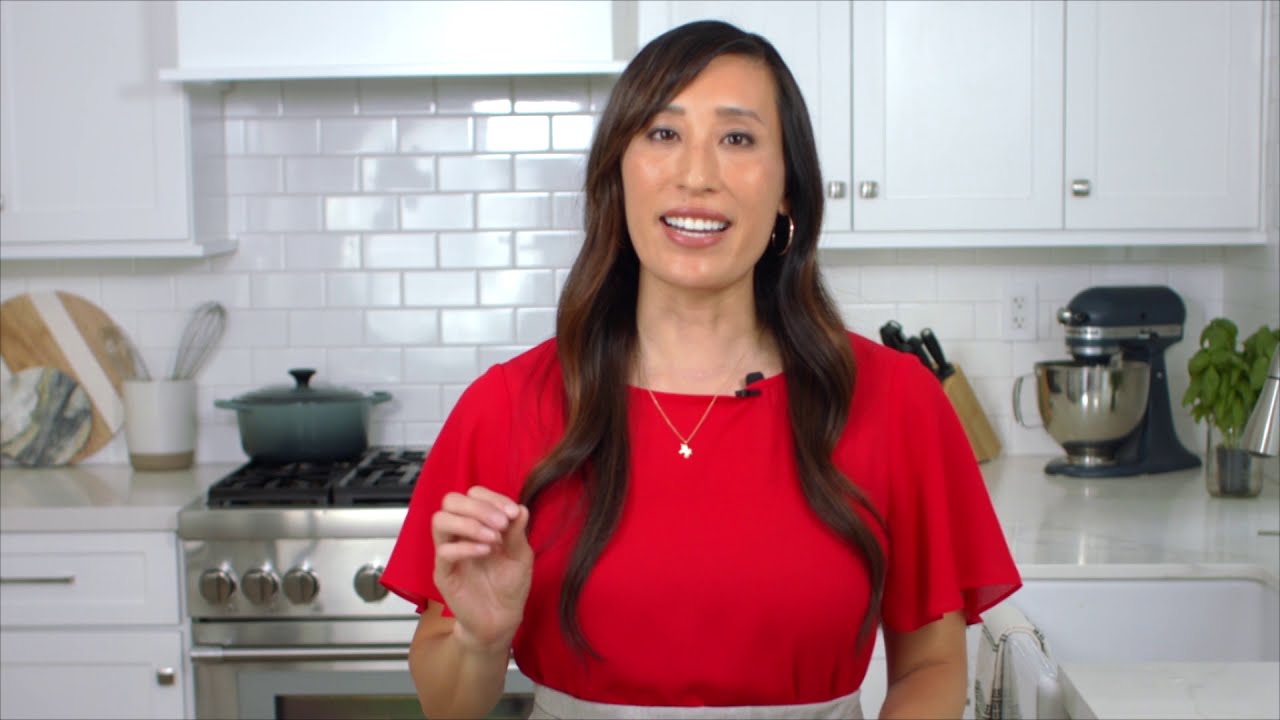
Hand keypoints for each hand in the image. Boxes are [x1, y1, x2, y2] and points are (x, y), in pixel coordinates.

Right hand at [431, 486, 532, 653]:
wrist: (502, 619)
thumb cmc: (510, 586)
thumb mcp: (520, 556)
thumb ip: (517, 532)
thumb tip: (521, 508)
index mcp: (479, 523)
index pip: (473, 494)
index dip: (492, 498)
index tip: (512, 512)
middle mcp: (461, 534)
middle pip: (451, 501)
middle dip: (478, 507)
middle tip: (501, 523)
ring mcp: (450, 552)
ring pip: (440, 520)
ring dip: (469, 524)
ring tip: (493, 538)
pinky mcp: (444, 573)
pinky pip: (444, 551)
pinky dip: (466, 547)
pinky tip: (486, 552)